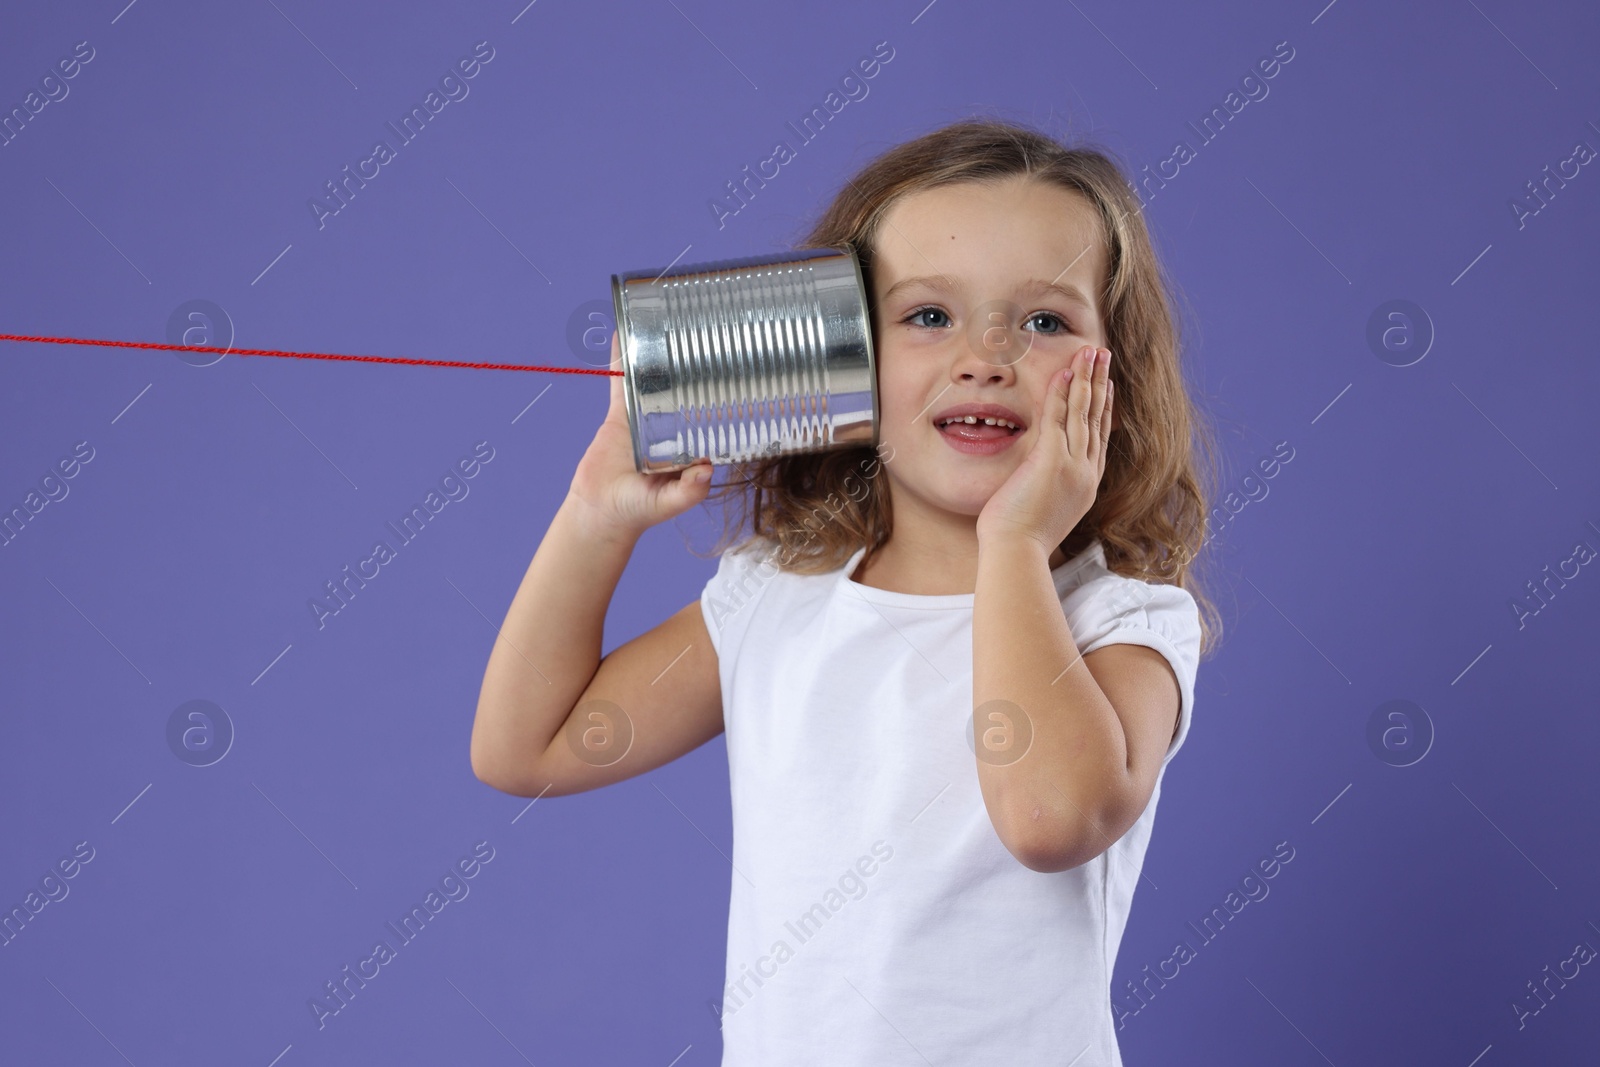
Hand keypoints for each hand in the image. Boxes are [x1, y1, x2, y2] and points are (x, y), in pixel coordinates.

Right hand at [566, 330, 714, 542]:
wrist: (600, 512)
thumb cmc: (640, 510)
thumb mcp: (669, 503)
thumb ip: (688, 493)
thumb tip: (705, 472)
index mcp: (692, 441)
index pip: (715, 410)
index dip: (728, 390)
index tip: (744, 367)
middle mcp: (672, 424)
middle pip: (690, 386)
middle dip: (701, 361)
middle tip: (716, 328)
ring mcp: (646, 416)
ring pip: (657, 377)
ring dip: (661, 352)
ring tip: (669, 319)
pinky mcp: (620, 413)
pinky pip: (622, 381)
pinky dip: (621, 358)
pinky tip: (623, 333)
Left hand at [975, 344, 1113, 555]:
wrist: (1016, 555)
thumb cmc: (1019, 541)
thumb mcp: (1041, 510)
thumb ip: (1045, 489)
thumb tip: (1034, 483)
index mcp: (1086, 485)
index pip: (1098, 438)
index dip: (1104, 408)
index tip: (1108, 387)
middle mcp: (1086, 473)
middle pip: (1097, 418)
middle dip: (1101, 383)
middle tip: (1104, 356)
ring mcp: (1072, 466)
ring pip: (1083, 412)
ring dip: (1087, 378)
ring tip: (1092, 351)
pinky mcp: (1052, 461)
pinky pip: (1058, 417)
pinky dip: (1062, 392)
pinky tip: (1065, 371)